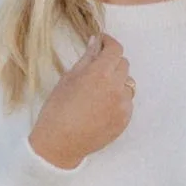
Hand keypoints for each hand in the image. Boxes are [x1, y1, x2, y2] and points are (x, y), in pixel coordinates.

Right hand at [29, 34, 134, 169]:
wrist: (60, 143)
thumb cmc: (57, 109)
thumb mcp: (68, 78)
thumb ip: (87, 59)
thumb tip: (96, 42)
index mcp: (100, 73)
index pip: (115, 49)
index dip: (109, 43)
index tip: (102, 43)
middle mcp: (116, 87)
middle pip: (123, 64)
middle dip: (111, 62)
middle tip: (96, 68)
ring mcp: (123, 105)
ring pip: (127, 83)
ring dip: (117, 81)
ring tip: (99, 91)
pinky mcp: (125, 119)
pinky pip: (127, 102)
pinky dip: (118, 99)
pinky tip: (101, 106)